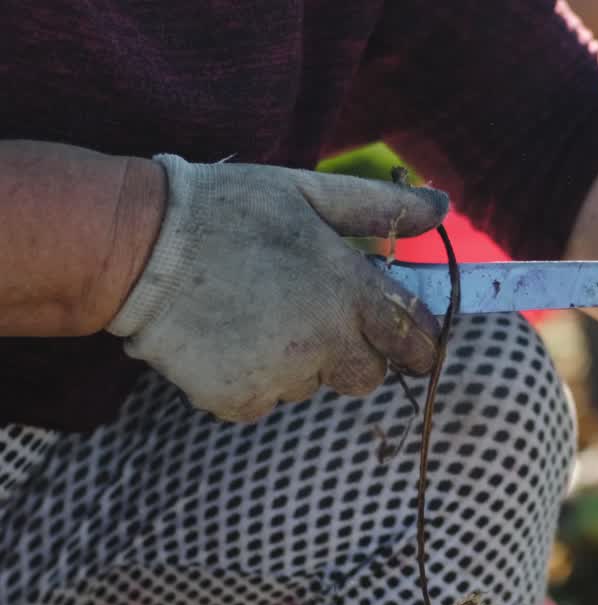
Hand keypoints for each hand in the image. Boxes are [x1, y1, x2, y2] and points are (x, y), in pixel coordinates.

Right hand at [107, 155, 448, 421]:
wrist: (136, 248)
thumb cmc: (227, 210)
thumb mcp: (307, 192)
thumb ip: (380, 208)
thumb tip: (443, 207)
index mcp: (349, 291)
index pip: (413, 337)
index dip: (417, 341)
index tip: (412, 341)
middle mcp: (325, 342)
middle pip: (369, 376)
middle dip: (357, 355)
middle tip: (318, 321)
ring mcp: (282, 376)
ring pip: (313, 385)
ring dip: (299, 362)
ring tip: (256, 314)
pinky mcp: (240, 400)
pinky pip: (265, 400)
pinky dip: (253, 378)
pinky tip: (227, 338)